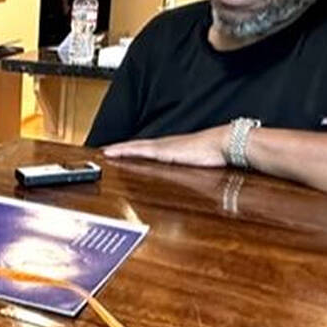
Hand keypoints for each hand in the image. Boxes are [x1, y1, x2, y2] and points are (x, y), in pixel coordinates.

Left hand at [102, 125, 229, 167]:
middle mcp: (163, 145)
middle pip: (136, 147)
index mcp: (171, 149)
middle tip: (104, 152)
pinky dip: (124, 150)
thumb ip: (189, 169)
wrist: (222, 144)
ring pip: (134, 147)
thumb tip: (189, 182)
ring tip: (105, 152)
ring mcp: (161, 147)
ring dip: (119, 149)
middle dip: (121, 149)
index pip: (146, 149)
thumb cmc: (214, 154)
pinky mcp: (162, 150)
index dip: (131, 151)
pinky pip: (138, 150)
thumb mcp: (197, 165)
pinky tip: (113, 152)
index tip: (119, 153)